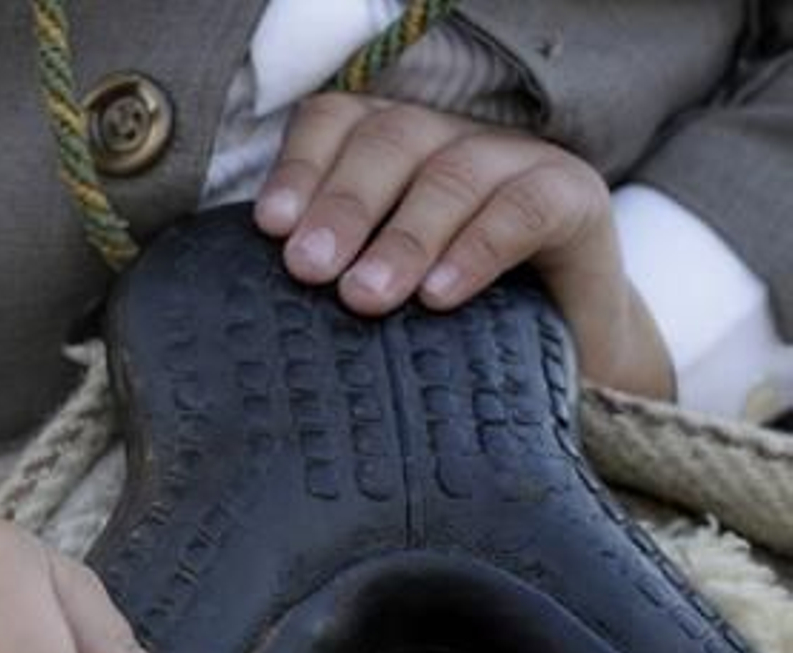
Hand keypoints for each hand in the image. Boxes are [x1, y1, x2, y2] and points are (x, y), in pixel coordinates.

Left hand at [254, 93, 673, 399]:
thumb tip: (250, 298)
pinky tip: (440, 296)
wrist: (568, 359)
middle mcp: (451, 141)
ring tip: (364, 296)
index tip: (269, 228)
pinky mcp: (574, 198)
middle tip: (308, 269)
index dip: (300, 166)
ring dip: (402, 237)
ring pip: (452, 174)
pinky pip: (523, 210)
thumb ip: (328, 273)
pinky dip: (476, 249)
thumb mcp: (379, 291)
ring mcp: (515, 162)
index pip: (336, 122)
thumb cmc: (451, 325)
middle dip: (342, 205)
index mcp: (393, 150)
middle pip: (390, 141)